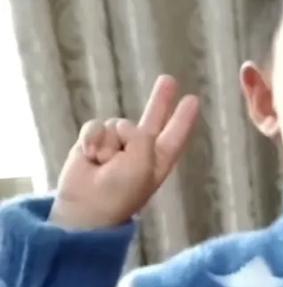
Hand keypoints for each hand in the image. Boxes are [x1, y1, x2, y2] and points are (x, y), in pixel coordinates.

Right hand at [49, 75, 199, 228]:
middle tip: (168, 80)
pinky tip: (90, 156)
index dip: (183, 119)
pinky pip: (96, 126)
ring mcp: (116, 146)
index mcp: (158, 161)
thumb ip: (141, 137)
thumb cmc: (120, 191)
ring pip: (118, 123)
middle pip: (153, 120)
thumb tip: (120, 127)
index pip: (175, 136)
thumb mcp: (143, 163)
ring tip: (104, 164)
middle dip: (160, 101)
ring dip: (110, 142)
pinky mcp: (93, 143)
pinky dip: (92, 139)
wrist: (86, 207)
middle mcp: (140, 152)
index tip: (193, 99)